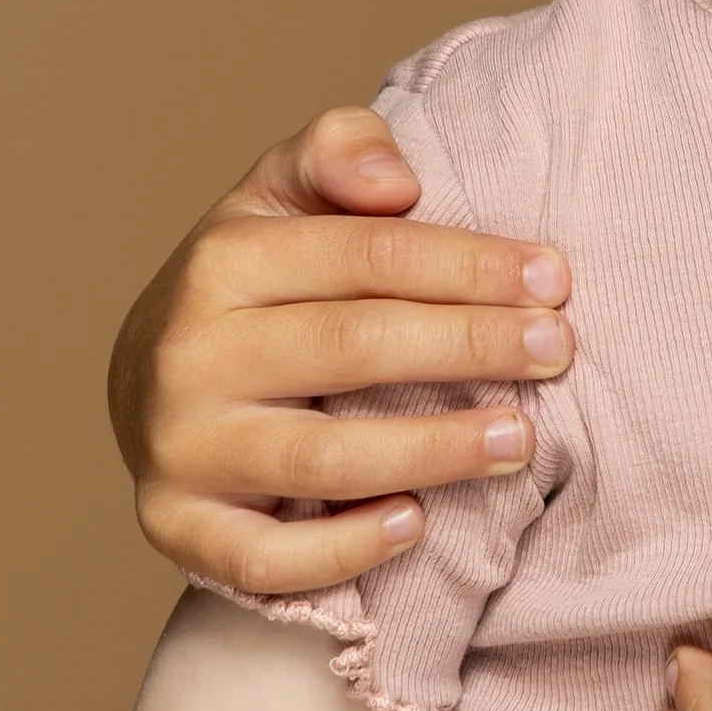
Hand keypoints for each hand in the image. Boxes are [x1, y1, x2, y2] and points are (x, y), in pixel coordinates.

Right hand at [111, 107, 572, 596]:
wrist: (152, 387)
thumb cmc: (256, 287)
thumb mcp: (282, 198)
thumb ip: (337, 152)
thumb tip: (398, 184)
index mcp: (222, 261)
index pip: (364, 255)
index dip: (467, 264)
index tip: (553, 278)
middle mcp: (190, 355)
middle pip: (351, 346)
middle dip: (469, 345)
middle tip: (559, 351)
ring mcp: (181, 448)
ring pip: (321, 457)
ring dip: (432, 451)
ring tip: (520, 439)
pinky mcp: (178, 528)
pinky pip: (264, 558)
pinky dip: (342, 550)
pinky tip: (414, 523)